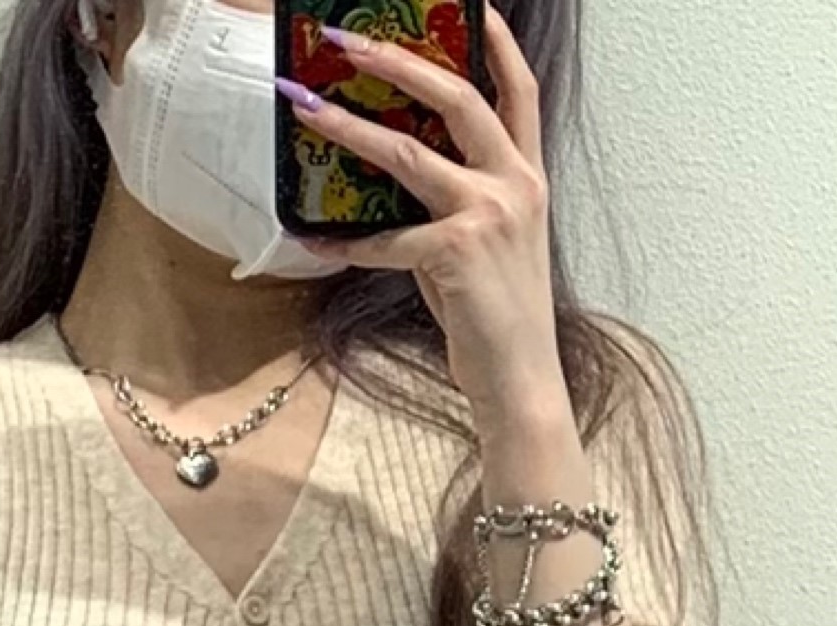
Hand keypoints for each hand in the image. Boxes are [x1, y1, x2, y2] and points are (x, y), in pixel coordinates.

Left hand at [276, 8, 567, 426]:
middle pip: (457, 98)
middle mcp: (513, 184)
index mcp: (527, 177)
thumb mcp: (487, 246)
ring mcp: (487, 216)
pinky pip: (387, 240)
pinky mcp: (455, 253)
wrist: (520, 378)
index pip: (517, 92)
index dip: (496, 45)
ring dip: (351, 128)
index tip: (473, 7)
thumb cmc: (498, 317)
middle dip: (399, 61)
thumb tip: (400, 184)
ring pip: (409, 153)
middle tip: (349, 41)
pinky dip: (348, 243)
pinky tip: (318, 240)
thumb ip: (457, 205)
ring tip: (309, 108)